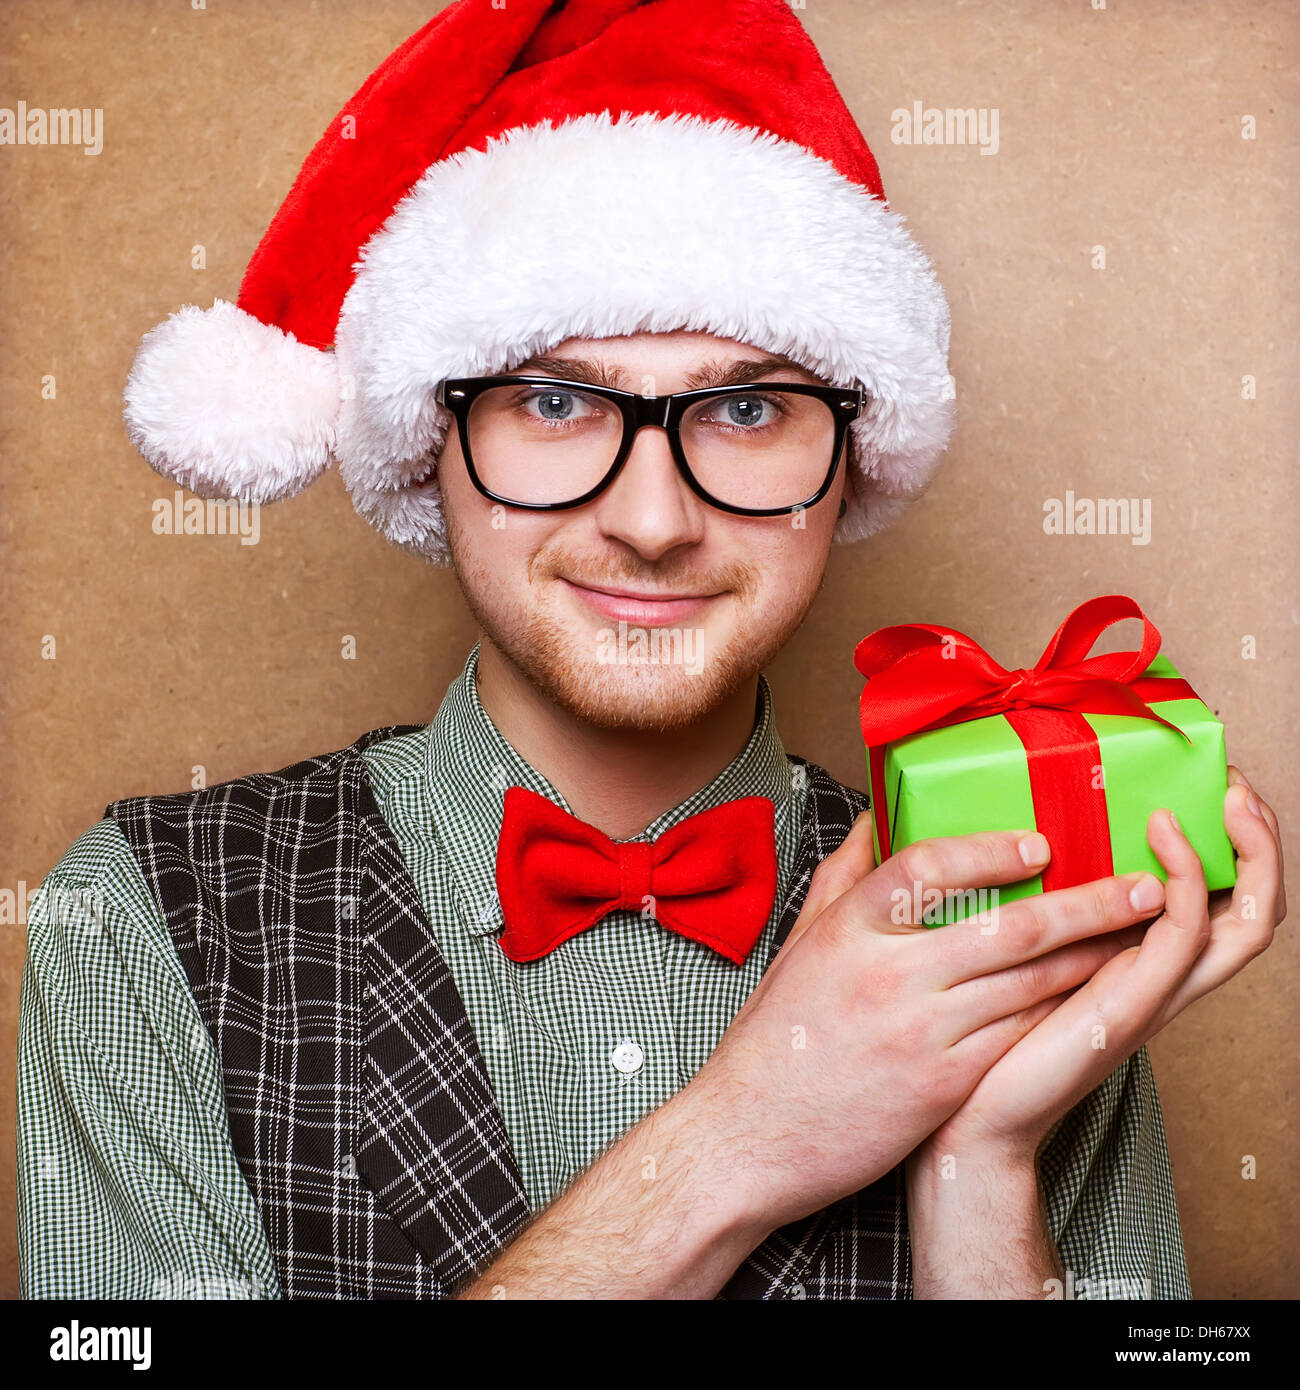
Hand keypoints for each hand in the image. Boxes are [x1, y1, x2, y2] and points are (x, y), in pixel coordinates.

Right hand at [686, 812, 1172, 1235]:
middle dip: (1088, 904)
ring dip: (1095, 957)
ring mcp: (921, 1032)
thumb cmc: (776, 1037)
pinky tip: (1101, 999)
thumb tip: (877, 817)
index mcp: (848, 930)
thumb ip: (842, 875)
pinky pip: (1020, 1037)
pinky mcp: (943, 1086)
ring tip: (1143, 937)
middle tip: (1141, 886)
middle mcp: (889, 975)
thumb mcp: (799, 943)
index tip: (1039, 843)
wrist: (752, 1137)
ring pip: (1031, 984)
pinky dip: (1066, 1014)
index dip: (991, 850)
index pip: (927, 865)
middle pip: (1010, 927)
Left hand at [910, 764, 1284, 1167]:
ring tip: (1224, 797)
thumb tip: (1018, 831)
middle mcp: (1166, 978)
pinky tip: (1159, 836)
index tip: (1215, 784)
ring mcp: (1155, 993)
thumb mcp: (1029, 951)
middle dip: (1263, 841)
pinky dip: (1186, 878)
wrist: (969, 1116)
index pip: (1228, 902)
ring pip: (1245, 921)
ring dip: (1250, 852)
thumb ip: (1045, 903)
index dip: (1240, 845)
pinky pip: (1183, 934)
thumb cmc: (985, 1029)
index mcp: (1146, 963)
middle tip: (1235, 783)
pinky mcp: (1128, 1003)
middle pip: (1258, 909)